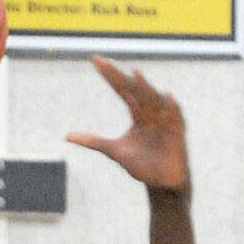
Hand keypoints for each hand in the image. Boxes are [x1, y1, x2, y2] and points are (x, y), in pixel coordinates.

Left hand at [67, 57, 189, 194]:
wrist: (162, 182)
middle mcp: (150, 111)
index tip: (95, 60)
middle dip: (120, 77)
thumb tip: (66, 136)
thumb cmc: (141, 164)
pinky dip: (171, 107)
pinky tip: (166, 96)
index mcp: (137, 112)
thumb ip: (93, 141)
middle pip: (134, 89)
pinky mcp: (177, 131)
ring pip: (153, 99)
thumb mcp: (114, 151)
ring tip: (134, 74)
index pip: (121, 89)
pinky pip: (175, 116)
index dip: (109, 76)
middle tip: (106, 63)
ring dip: (145, 87)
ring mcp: (164, 119)